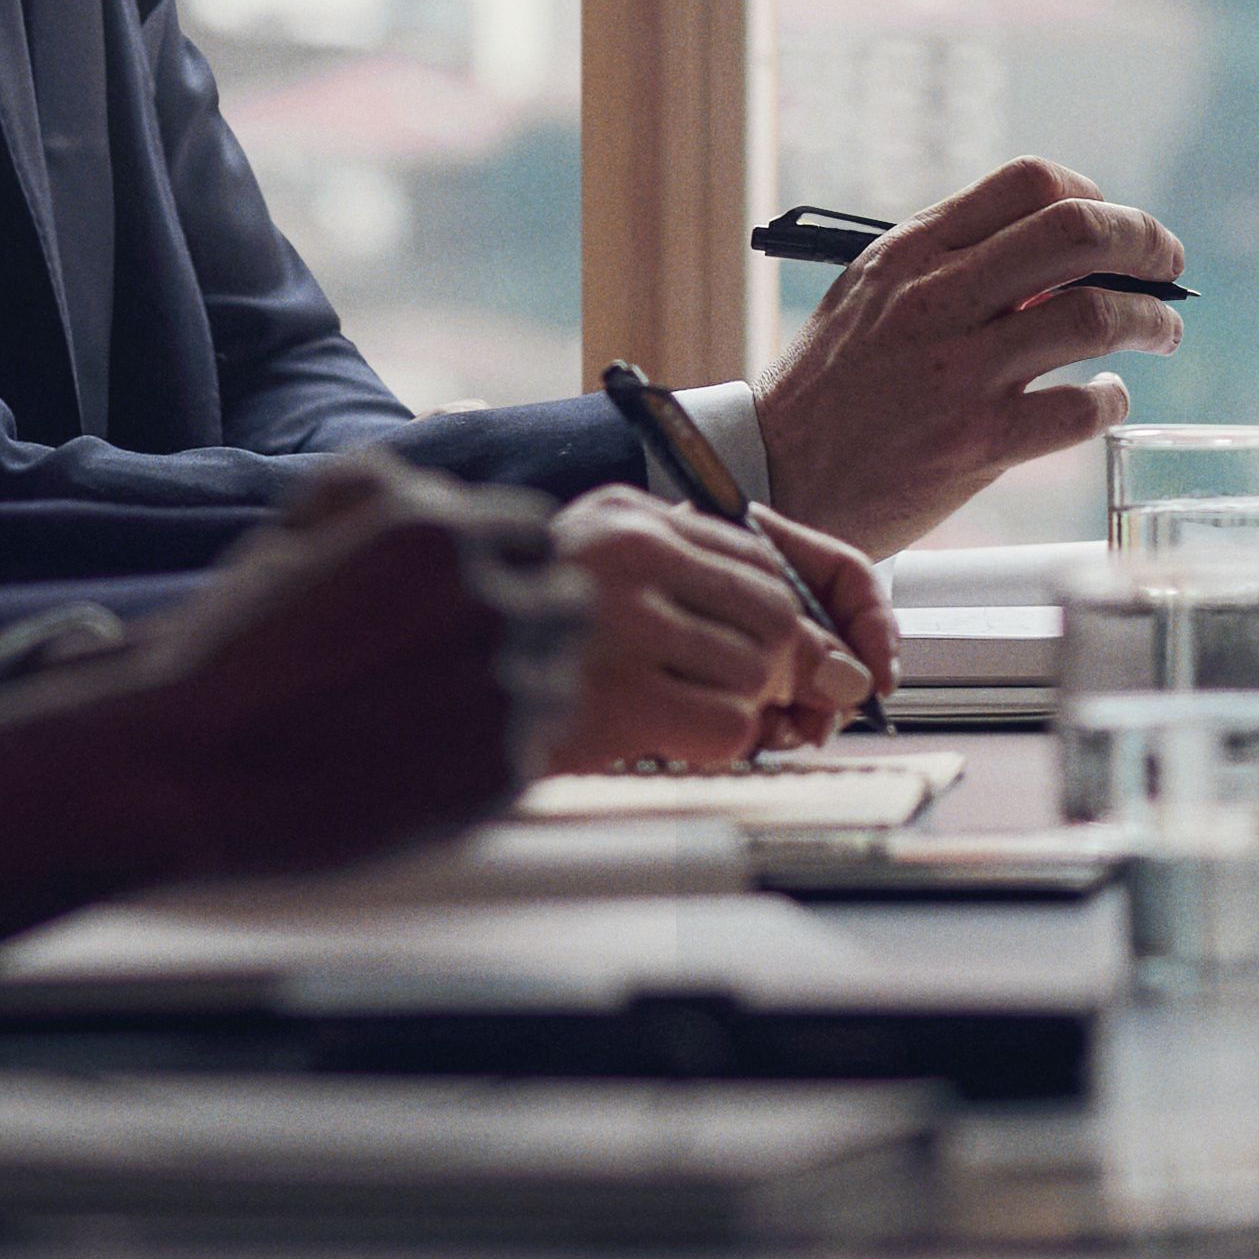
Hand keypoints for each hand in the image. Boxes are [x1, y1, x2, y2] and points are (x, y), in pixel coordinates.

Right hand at [117, 463, 583, 879]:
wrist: (183, 766)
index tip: (470, 600)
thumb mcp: (298, 531)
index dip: (503, 565)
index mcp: (438, 531)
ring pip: (559, 678)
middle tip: (462, 661)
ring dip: (516, 690)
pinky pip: (533, 751)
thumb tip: (436, 472)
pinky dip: (491, 756)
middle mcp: (484, 599)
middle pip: (567, 601)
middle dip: (525, 622)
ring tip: (435, 715)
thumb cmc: (228, 648)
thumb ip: (382, 491)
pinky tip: (424, 762)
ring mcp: (501, 688)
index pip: (534, 532)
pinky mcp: (499, 771)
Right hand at [538, 483, 885, 769]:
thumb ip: (695, 589)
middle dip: (783, 667)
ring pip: (757, 671)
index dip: (795, 617)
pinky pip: (729, 727)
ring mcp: (621, 622)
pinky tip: (670, 739)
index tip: (791, 654)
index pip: (762, 557)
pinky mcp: (619, 696)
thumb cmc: (525, 649)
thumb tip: (831, 656)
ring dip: (742, 709)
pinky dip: (720, 745)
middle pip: (774, 612)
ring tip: (688, 714)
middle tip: (767, 699)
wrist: (426, 702)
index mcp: (624, 513)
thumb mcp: (600, 583)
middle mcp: (626, 552)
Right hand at [749, 154, 1187, 543]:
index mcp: (911, 252)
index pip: (1029, 183)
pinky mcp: (973, 444)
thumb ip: (954, 266)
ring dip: (1150, 321)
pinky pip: (1078, 409)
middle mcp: (935, 299)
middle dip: (1145, 242)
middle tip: (1167, 266)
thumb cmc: (832, 387)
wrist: (776, 476)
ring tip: (1160, 332)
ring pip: (1094, 314)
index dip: (1093, 195)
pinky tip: (1107, 400)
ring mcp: (957, 372)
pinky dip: (1111, 401)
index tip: (1113, 224)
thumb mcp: (873, 296)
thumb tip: (1061, 259)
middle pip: (1077, 232)